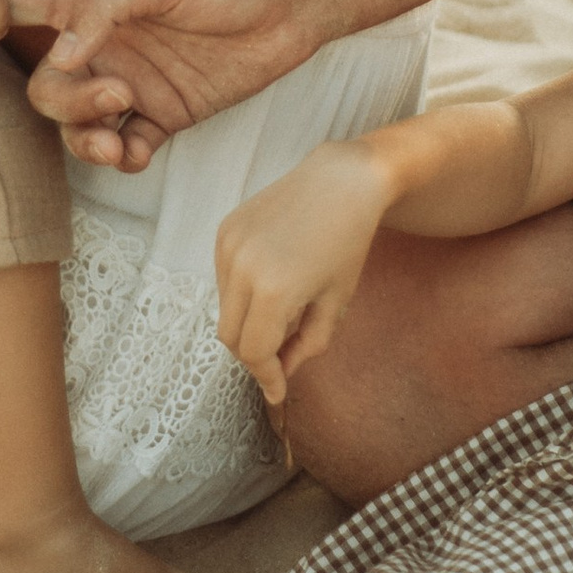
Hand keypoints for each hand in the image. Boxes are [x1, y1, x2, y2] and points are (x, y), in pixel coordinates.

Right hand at [4, 0, 327, 172]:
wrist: (291, 2)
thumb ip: (101, 8)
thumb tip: (59, 58)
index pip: (17, 3)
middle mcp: (100, 43)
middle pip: (45, 86)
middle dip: (64, 104)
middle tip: (114, 98)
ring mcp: (130, 81)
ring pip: (78, 125)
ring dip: (86, 140)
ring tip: (116, 145)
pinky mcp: (165, 113)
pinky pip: (125, 147)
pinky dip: (122, 160)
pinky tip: (137, 156)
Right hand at [216, 146, 389, 404]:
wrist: (341, 181)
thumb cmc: (349, 243)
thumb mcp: (336, 302)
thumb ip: (308, 344)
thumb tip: (282, 371)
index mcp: (274, 291)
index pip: (254, 352)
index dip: (266, 376)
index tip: (278, 390)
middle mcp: (242, 269)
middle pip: (231, 336)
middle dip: (254, 355)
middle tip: (279, 361)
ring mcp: (228, 247)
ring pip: (225, 309)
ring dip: (248, 324)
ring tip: (283, 315)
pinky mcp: (224, 231)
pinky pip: (224, 280)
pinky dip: (242, 295)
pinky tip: (272, 282)